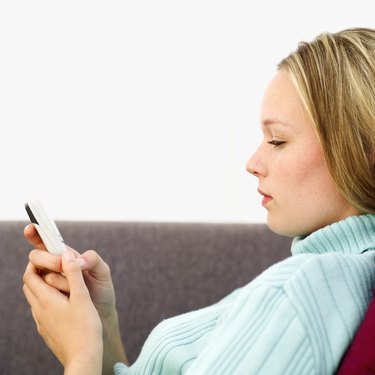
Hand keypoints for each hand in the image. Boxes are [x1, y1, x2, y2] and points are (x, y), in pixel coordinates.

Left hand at [23, 250, 102, 373]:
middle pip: (29, 286)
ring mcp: (41, 322)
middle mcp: (39, 311)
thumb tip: (66, 254)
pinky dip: (47, 301)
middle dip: (38, 273)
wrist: (83, 357)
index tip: (49, 258)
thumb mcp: (82, 296)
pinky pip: (41, 311)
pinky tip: (63, 303)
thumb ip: (73, 274)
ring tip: (61, 283)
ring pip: (34, 299)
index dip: (36, 264)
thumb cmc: (85, 327)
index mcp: (46, 300)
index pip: (29, 276)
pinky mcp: (47, 331)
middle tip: (54, 267)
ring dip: (42, 287)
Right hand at [24, 224, 115, 317]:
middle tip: (63, 266)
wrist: (101, 313)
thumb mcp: (103, 271)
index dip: (36, 234)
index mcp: (66, 256)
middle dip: (49, 260)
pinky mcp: (47, 299)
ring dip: (61, 281)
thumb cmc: (102, 288)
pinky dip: (58, 294)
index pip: (46, 242)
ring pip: (42, 277)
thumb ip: (93, 260)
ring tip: (77, 288)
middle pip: (37, 257)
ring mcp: (49, 284)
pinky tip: (71, 297)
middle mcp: (54, 268)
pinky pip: (43, 294)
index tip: (31, 228)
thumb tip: (76, 261)